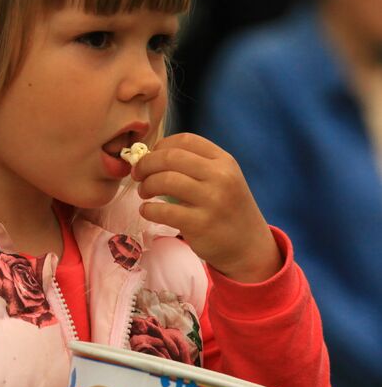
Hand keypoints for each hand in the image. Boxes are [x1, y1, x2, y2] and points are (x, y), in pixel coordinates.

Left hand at [133, 133, 281, 282]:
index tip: (151, 156)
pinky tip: (147, 211)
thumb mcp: (222, 179)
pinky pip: (164, 210)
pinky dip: (148, 209)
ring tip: (144, 193)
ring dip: (146, 185)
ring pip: (165, 180)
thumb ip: (195, 166)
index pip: (185, 140)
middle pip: (171, 157)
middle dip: (147, 164)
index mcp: (224, 161)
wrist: (249, 246)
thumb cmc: (228, 209)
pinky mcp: (201, 224)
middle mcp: (220, 177)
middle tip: (138, 174)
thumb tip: (151, 157)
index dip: (161, 145)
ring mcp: (212, 200)